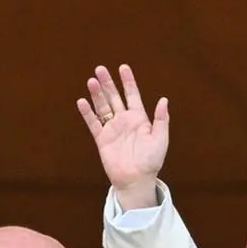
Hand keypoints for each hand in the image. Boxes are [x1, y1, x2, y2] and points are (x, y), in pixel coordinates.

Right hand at [76, 64, 168, 209]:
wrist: (137, 180)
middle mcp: (124, 121)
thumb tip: (164, 99)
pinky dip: (87, 113)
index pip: (133, 95)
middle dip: (108, 83)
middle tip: (100, 68)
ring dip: (97, 94)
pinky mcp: (102, 139)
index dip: (128, 81)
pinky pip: (93, 123)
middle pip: (114, 97)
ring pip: (103, 107)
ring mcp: (112, 129)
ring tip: (91, 80)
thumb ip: (161, 119)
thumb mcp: (161, 139)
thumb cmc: (151, 161)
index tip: (123, 67)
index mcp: (139, 119)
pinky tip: (82, 101)